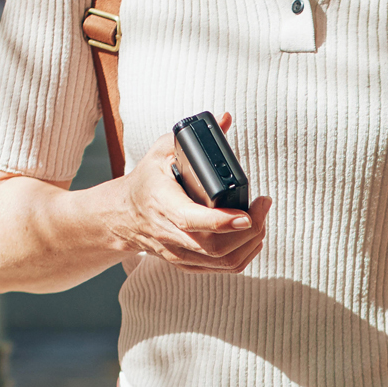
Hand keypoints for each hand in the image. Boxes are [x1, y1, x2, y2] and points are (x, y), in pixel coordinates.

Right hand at [118, 119, 269, 274]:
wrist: (124, 216)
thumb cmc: (147, 180)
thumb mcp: (163, 150)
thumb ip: (193, 136)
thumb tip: (227, 118)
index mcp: (162, 205)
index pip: (193, 220)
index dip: (222, 222)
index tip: (248, 214)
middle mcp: (169, 235)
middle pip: (215, 247)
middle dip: (249, 230)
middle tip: (263, 205)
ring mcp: (178, 253)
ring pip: (222, 262)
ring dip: (250, 243)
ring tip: (260, 218)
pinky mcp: (187, 264)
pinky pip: (221, 268)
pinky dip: (243, 254)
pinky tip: (252, 236)